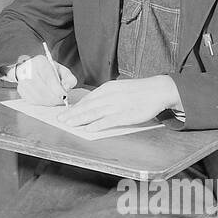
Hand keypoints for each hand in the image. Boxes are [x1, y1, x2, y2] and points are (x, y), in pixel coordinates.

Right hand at [15, 54, 77, 105]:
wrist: (30, 70)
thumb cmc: (48, 71)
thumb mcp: (61, 70)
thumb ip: (68, 77)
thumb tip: (67, 88)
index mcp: (40, 62)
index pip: (49, 78)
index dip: (58, 89)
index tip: (64, 95)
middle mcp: (28, 70)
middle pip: (43, 90)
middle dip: (55, 98)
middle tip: (61, 100)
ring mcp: (22, 80)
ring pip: (39, 98)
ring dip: (49, 102)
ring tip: (54, 100)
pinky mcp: (21, 90)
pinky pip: (34, 101)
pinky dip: (42, 103)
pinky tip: (46, 100)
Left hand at [56, 76, 179, 129]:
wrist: (157, 90)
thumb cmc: (138, 91)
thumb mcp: (118, 88)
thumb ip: (105, 95)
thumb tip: (91, 103)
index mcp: (108, 88)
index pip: (87, 99)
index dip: (75, 107)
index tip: (65, 112)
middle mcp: (110, 95)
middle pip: (88, 106)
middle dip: (73, 114)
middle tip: (60, 120)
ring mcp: (118, 105)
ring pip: (95, 113)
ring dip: (80, 119)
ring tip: (69, 124)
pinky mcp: (126, 115)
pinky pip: (109, 121)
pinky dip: (98, 125)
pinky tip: (89, 129)